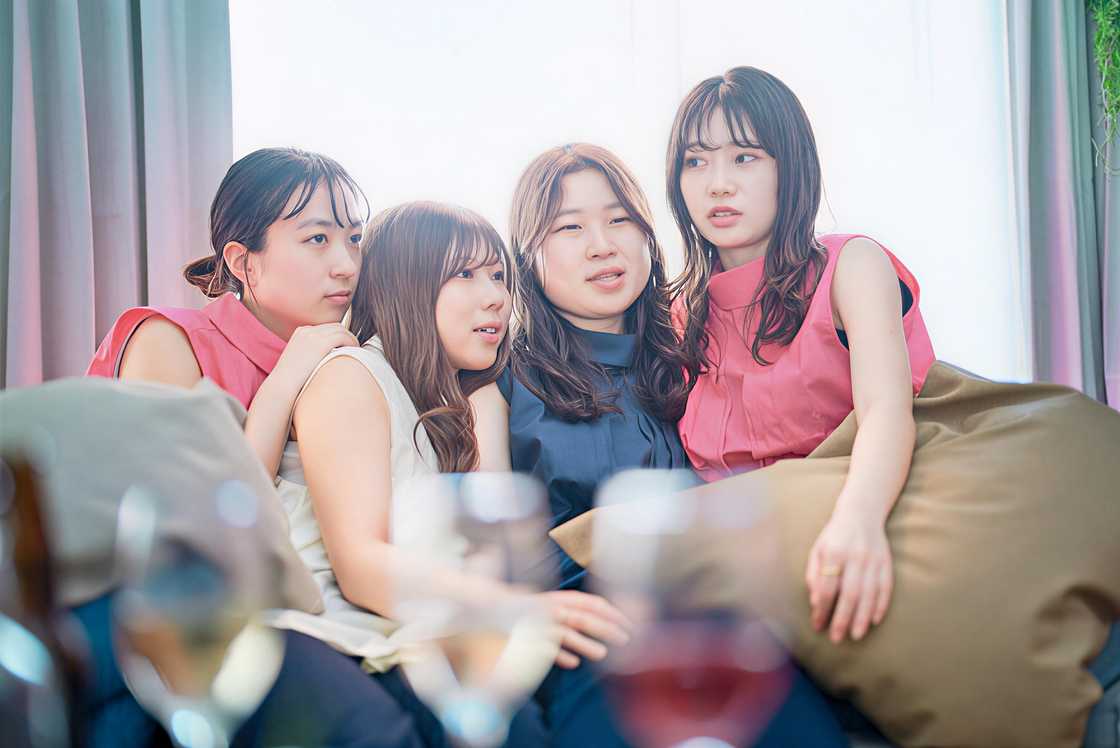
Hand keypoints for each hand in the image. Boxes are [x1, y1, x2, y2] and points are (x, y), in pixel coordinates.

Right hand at [270, 323, 358, 392]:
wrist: (282, 385)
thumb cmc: (291, 380)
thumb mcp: (299, 360)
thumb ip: (311, 353)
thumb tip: (327, 356)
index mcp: (301, 332)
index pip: (326, 328)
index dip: (338, 335)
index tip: (345, 345)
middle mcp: (307, 330)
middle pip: (335, 326)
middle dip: (346, 335)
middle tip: (354, 347)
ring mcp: (313, 335)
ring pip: (341, 330)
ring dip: (351, 339)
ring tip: (356, 350)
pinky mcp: (321, 343)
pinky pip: (343, 337)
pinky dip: (352, 342)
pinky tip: (355, 352)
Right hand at [536, 590, 631, 668]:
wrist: (495, 607)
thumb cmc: (533, 609)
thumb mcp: (555, 603)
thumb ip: (576, 609)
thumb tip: (608, 615)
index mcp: (563, 598)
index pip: (594, 604)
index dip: (614, 614)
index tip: (630, 625)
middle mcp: (553, 608)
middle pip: (585, 618)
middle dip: (607, 629)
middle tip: (627, 641)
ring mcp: (541, 622)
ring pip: (568, 633)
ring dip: (586, 644)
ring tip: (603, 654)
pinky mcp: (530, 637)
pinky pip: (548, 648)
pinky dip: (561, 655)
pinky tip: (574, 663)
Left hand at [805, 509, 892, 642]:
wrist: (861, 513)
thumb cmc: (834, 536)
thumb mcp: (818, 549)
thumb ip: (814, 574)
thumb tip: (815, 602)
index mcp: (833, 552)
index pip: (827, 586)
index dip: (822, 608)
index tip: (817, 625)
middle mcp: (855, 556)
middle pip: (849, 593)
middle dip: (842, 618)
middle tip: (836, 638)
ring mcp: (873, 559)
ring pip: (869, 593)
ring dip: (862, 617)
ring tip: (855, 635)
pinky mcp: (886, 562)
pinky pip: (885, 587)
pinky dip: (881, 605)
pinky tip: (874, 620)